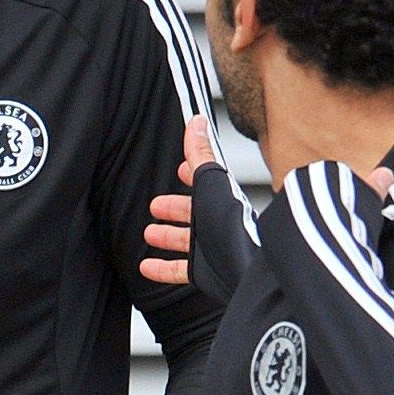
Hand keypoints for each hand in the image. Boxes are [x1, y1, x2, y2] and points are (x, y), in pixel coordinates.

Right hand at [140, 114, 214, 288]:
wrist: (247, 266)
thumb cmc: (231, 223)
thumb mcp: (210, 182)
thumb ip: (200, 155)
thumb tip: (196, 122)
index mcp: (220, 199)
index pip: (205, 182)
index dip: (191, 173)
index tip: (179, 169)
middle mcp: (217, 223)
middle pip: (192, 212)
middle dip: (174, 208)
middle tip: (156, 206)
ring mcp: (211, 248)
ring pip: (185, 240)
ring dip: (166, 236)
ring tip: (149, 233)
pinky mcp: (205, 272)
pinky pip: (179, 270)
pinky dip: (161, 269)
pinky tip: (146, 268)